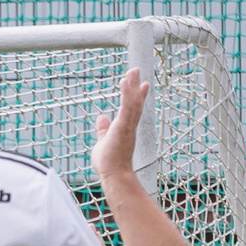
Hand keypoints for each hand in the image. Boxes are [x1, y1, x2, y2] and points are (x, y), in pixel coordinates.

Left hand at [90, 66, 148, 182]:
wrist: (115, 175)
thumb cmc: (110, 162)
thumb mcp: (103, 141)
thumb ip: (103, 129)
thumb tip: (102, 118)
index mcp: (125, 128)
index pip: (133, 109)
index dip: (137, 96)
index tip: (142, 85)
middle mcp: (129, 126)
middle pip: (135, 102)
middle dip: (135, 86)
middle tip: (136, 70)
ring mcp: (128, 126)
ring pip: (132, 102)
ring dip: (132, 86)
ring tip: (132, 71)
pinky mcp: (123, 127)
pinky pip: (127, 107)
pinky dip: (127, 94)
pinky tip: (126, 83)